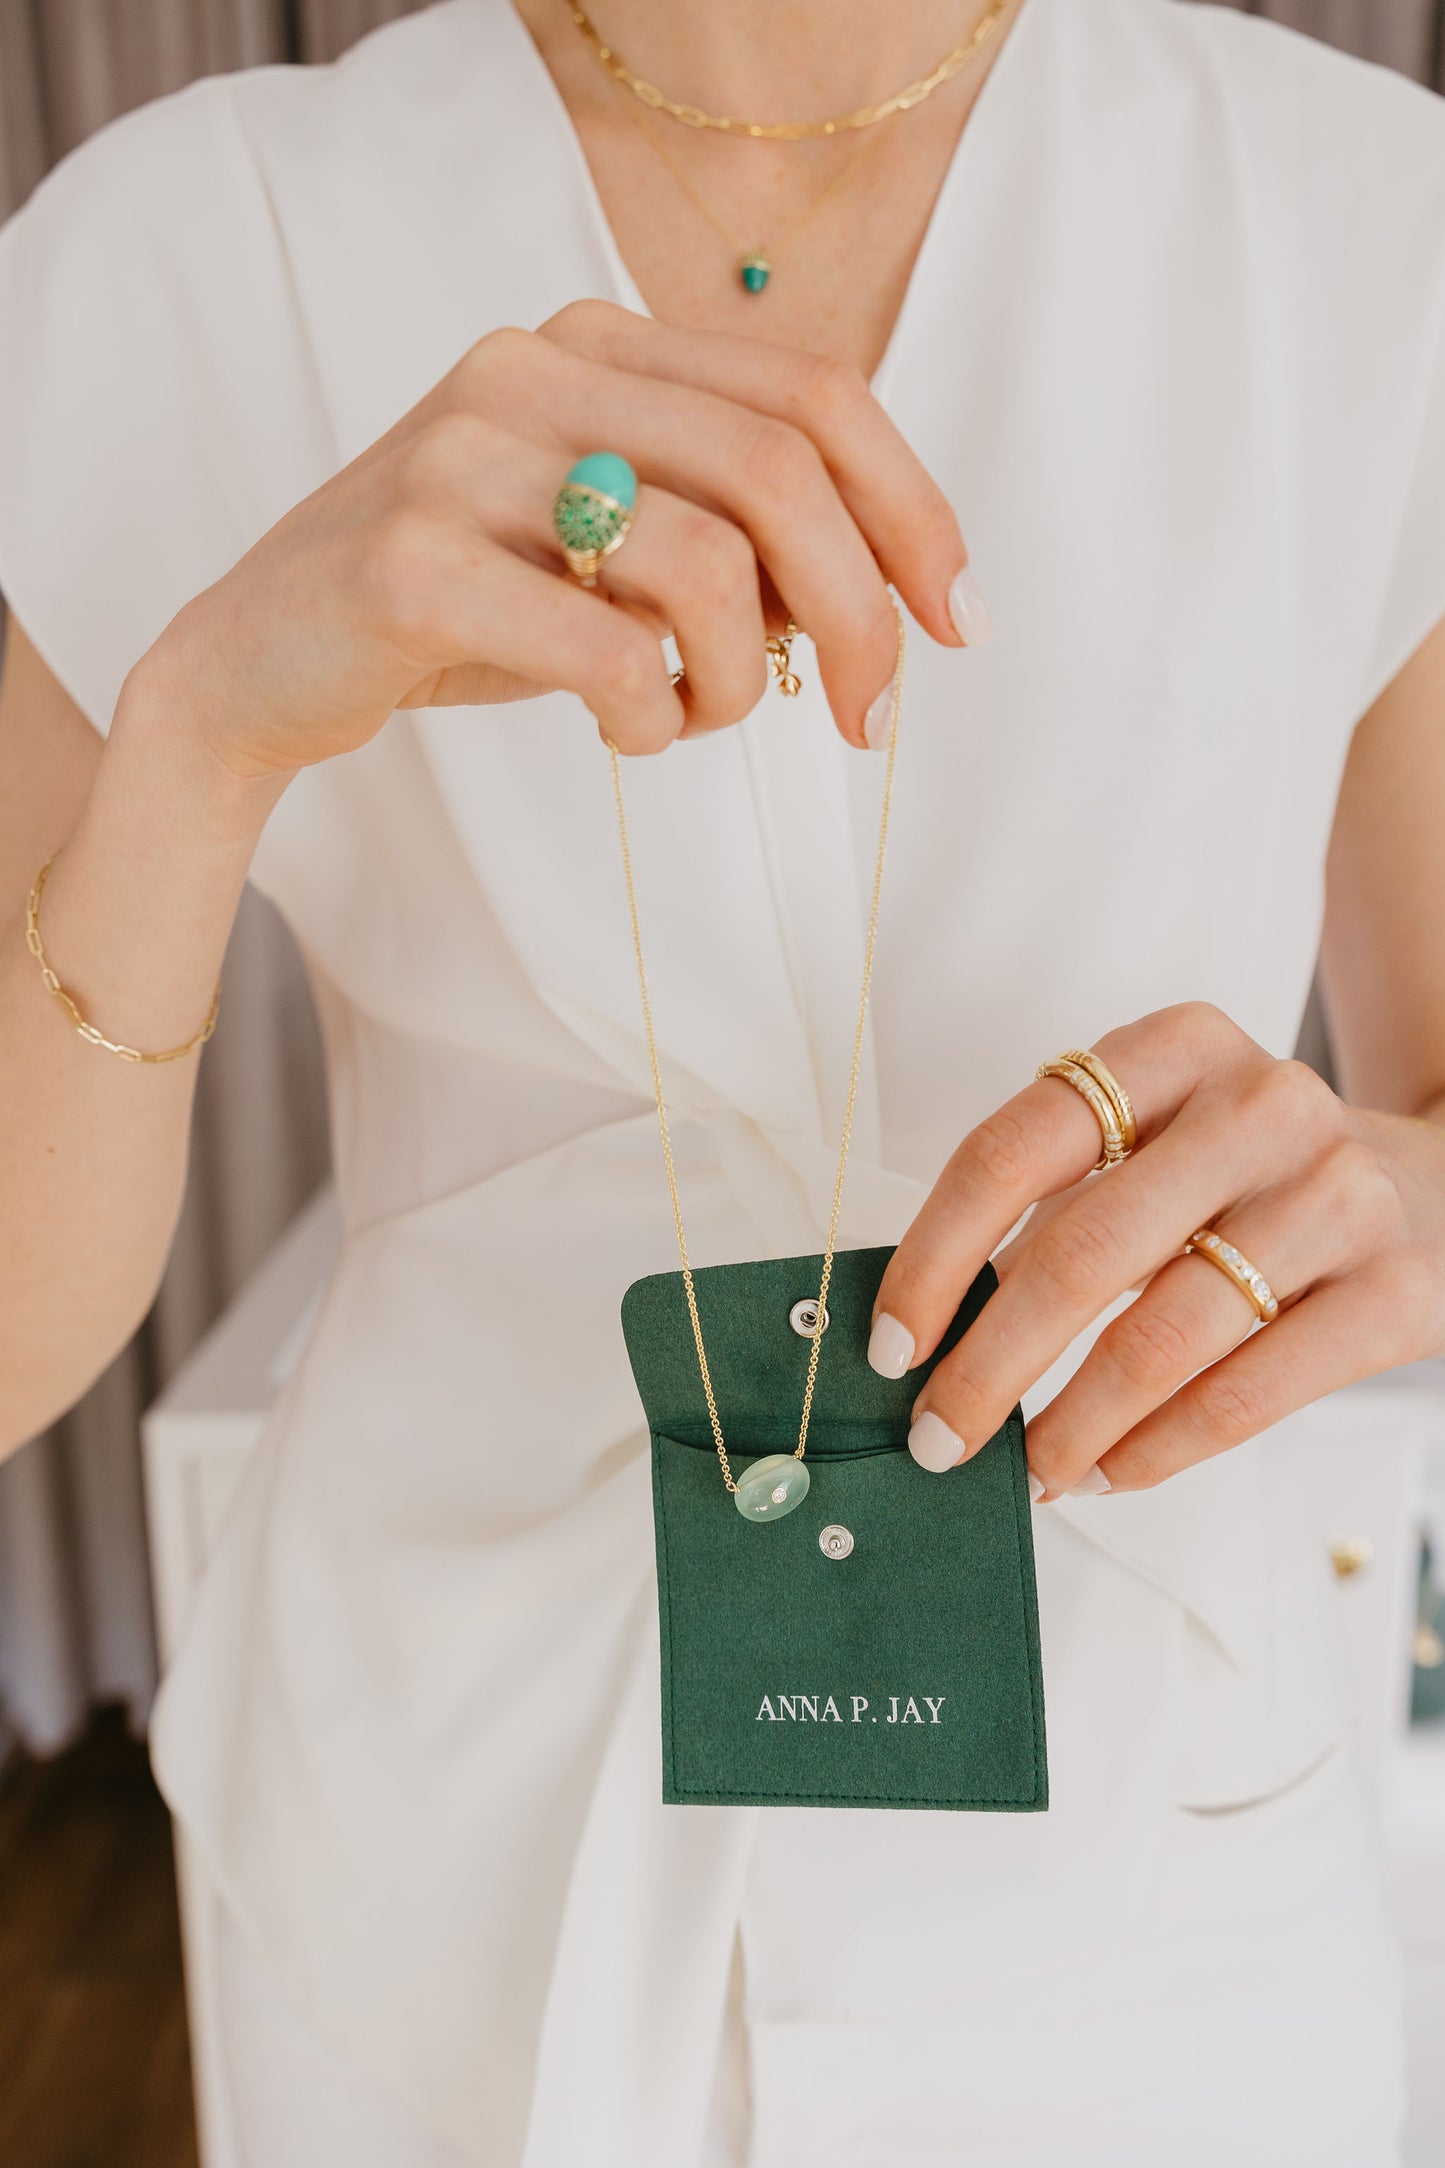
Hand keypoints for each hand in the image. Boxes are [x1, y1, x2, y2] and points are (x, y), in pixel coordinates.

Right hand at [131, 300, 978, 783]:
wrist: (262, 658)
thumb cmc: (468, 607)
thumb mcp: (610, 548)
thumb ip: (732, 534)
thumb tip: (886, 598)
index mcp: (601, 341)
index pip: (817, 394)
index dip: (914, 510)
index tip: (954, 624)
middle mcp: (536, 367)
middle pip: (783, 470)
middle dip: (863, 613)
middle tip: (870, 721)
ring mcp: (465, 455)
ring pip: (706, 563)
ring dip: (744, 679)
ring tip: (701, 717)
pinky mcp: (412, 561)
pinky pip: (608, 649)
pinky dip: (655, 717)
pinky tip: (627, 732)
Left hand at [868, 1003, 1444, 1495]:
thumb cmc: (1265, 1176)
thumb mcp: (1172, 1142)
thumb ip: (1067, 1202)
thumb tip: (935, 1324)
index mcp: (1176, 1050)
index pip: (1014, 1148)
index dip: (935, 1255)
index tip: (893, 1341)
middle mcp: (1259, 1106)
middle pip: (1078, 1252)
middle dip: (986, 1367)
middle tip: (936, 1436)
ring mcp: (1334, 1195)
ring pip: (1159, 1337)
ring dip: (1069, 1427)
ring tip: (1028, 1473)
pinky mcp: (1393, 1290)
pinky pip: (1244, 1394)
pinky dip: (1156, 1449)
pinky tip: (1110, 1470)